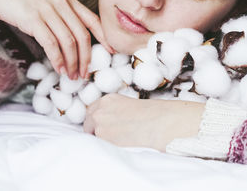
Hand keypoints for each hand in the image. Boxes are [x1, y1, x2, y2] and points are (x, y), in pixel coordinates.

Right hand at [0, 0, 112, 78]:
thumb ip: (61, 14)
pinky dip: (58, 59)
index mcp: (68, 0)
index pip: (93, 21)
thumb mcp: (47, 0)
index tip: (112, 52)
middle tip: (85, 74)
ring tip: (72, 76)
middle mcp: (62, 4)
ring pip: (69, 43)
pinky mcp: (33, 20)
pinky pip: (51, 44)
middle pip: (83, 36)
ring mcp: (48, 11)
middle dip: (87, 58)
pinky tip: (59, 68)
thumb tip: (71, 37)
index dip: (105, 38)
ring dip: (72, 63)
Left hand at [83, 94, 203, 151]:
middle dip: (94, 128)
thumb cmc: (150, 114)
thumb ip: (115, 111)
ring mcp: (100, 123)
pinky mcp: (103, 136)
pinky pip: (99, 144)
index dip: (97, 119)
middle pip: (88, 121)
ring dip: (101, 138)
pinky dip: (106, 146)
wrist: (158, 122)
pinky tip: (120, 144)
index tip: (101, 125)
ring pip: (92, 134)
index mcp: (108, 99)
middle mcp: (100, 109)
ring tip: (117, 140)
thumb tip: (111, 123)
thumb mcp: (129, 105)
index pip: (93, 110)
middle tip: (107, 135)